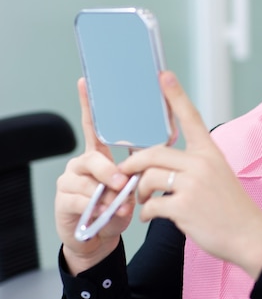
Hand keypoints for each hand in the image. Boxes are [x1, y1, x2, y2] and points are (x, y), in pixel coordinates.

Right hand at [55, 78, 133, 274]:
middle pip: (94, 158)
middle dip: (111, 171)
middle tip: (123, 183)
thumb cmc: (117, 207)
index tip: (85, 81)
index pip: (92, 125)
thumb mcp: (131, 188)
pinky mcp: (64, 200)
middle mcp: (80, 163)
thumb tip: (142, 169)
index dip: (88, 104)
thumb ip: (135, 174)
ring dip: (108, 196)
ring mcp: (70, 181)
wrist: (100, 236)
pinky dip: (98, 209)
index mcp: (98, 155)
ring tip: (119, 206)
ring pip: (90, 182)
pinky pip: (82, 200)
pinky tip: (103, 214)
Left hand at [118, 71, 261, 279]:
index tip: (163, 75)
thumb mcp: (219, 176)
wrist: (250, 235)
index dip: (176, 95)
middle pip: (154, 153)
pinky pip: (152, 205)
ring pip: (149, 177)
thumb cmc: (232, 208)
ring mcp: (194, 184)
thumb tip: (159, 167)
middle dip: (133, 164)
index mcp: (211, 153)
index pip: (191, 117)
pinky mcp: (184, 207)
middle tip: (125, 173)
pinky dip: (145, 213)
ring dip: (139, 192)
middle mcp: (202, 163)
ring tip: (143, 200)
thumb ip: (193, 166)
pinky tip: (149, 217)